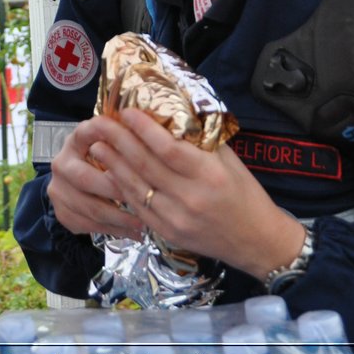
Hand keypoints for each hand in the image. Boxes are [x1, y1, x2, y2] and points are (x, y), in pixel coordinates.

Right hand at [45, 117, 144, 239]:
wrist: (76, 183)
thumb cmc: (105, 160)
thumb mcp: (111, 145)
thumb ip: (125, 141)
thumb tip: (154, 136)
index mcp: (76, 140)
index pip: (87, 133)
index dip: (106, 138)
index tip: (131, 145)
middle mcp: (61, 162)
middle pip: (85, 178)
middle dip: (115, 190)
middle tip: (143, 198)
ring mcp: (58, 189)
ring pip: (89, 208)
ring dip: (119, 218)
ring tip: (143, 223)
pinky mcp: (61, 212)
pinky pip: (88, 225)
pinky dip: (112, 230)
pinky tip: (132, 232)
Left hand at [84, 109, 307, 280]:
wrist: (257, 241)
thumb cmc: (246, 195)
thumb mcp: (230, 161)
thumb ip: (201, 141)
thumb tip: (170, 116)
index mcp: (209, 174)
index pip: (168, 148)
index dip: (143, 129)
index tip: (125, 112)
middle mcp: (191, 197)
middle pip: (145, 165)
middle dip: (118, 141)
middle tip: (99, 123)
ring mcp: (176, 218)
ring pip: (136, 187)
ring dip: (112, 164)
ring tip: (96, 146)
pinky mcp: (167, 233)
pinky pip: (138, 207)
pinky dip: (122, 189)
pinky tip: (110, 174)